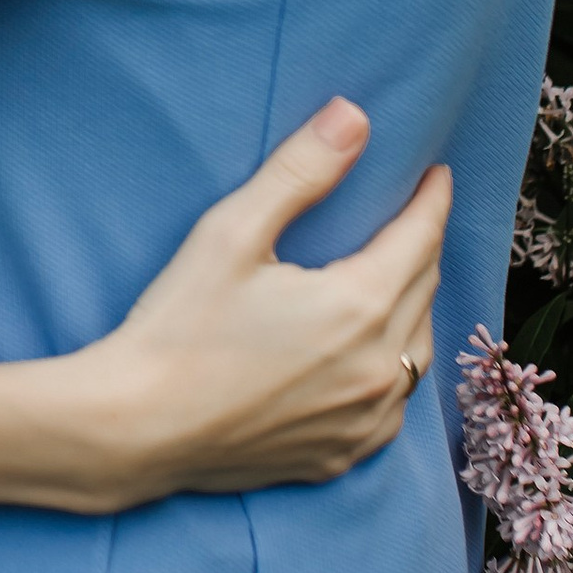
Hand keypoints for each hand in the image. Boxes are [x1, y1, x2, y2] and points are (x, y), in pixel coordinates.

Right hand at [28, 101, 452, 514]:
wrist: (137, 429)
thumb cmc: (177, 327)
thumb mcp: (231, 233)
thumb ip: (300, 171)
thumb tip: (354, 117)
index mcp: (359, 306)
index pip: (421, 237)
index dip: (431, 200)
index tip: (435, 174)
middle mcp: (378, 368)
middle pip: (425, 289)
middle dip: (422, 246)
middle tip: (412, 216)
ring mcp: (365, 420)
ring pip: (417, 349)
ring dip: (412, 308)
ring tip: (394, 279)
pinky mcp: (343, 455)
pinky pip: (394, 404)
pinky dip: (391, 370)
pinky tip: (369, 356)